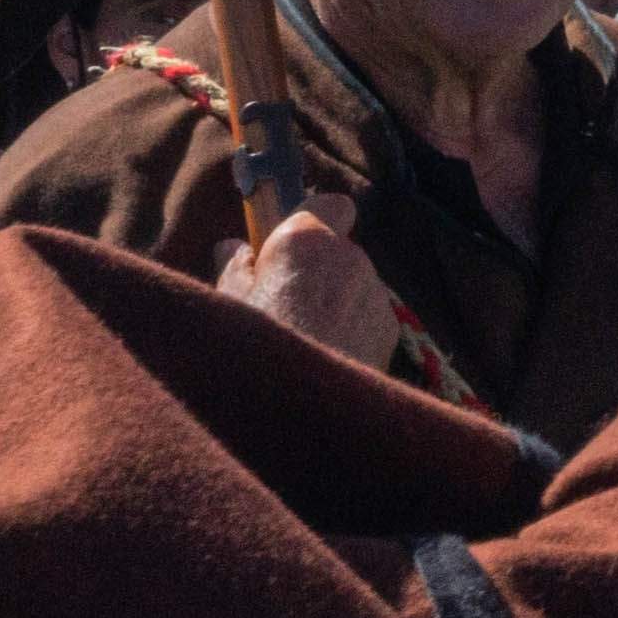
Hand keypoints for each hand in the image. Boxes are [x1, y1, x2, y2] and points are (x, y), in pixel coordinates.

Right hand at [226, 190, 411, 371]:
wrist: (296, 412)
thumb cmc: (252, 348)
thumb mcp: (227, 304)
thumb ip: (235, 269)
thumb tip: (232, 248)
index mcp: (308, 240)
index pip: (331, 205)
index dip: (314, 220)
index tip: (290, 242)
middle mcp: (352, 259)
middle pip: (339, 251)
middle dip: (318, 269)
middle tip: (284, 301)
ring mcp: (375, 295)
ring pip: (355, 286)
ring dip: (334, 302)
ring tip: (302, 337)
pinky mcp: (390, 331)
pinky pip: (367, 317)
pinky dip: (350, 329)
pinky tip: (323, 356)